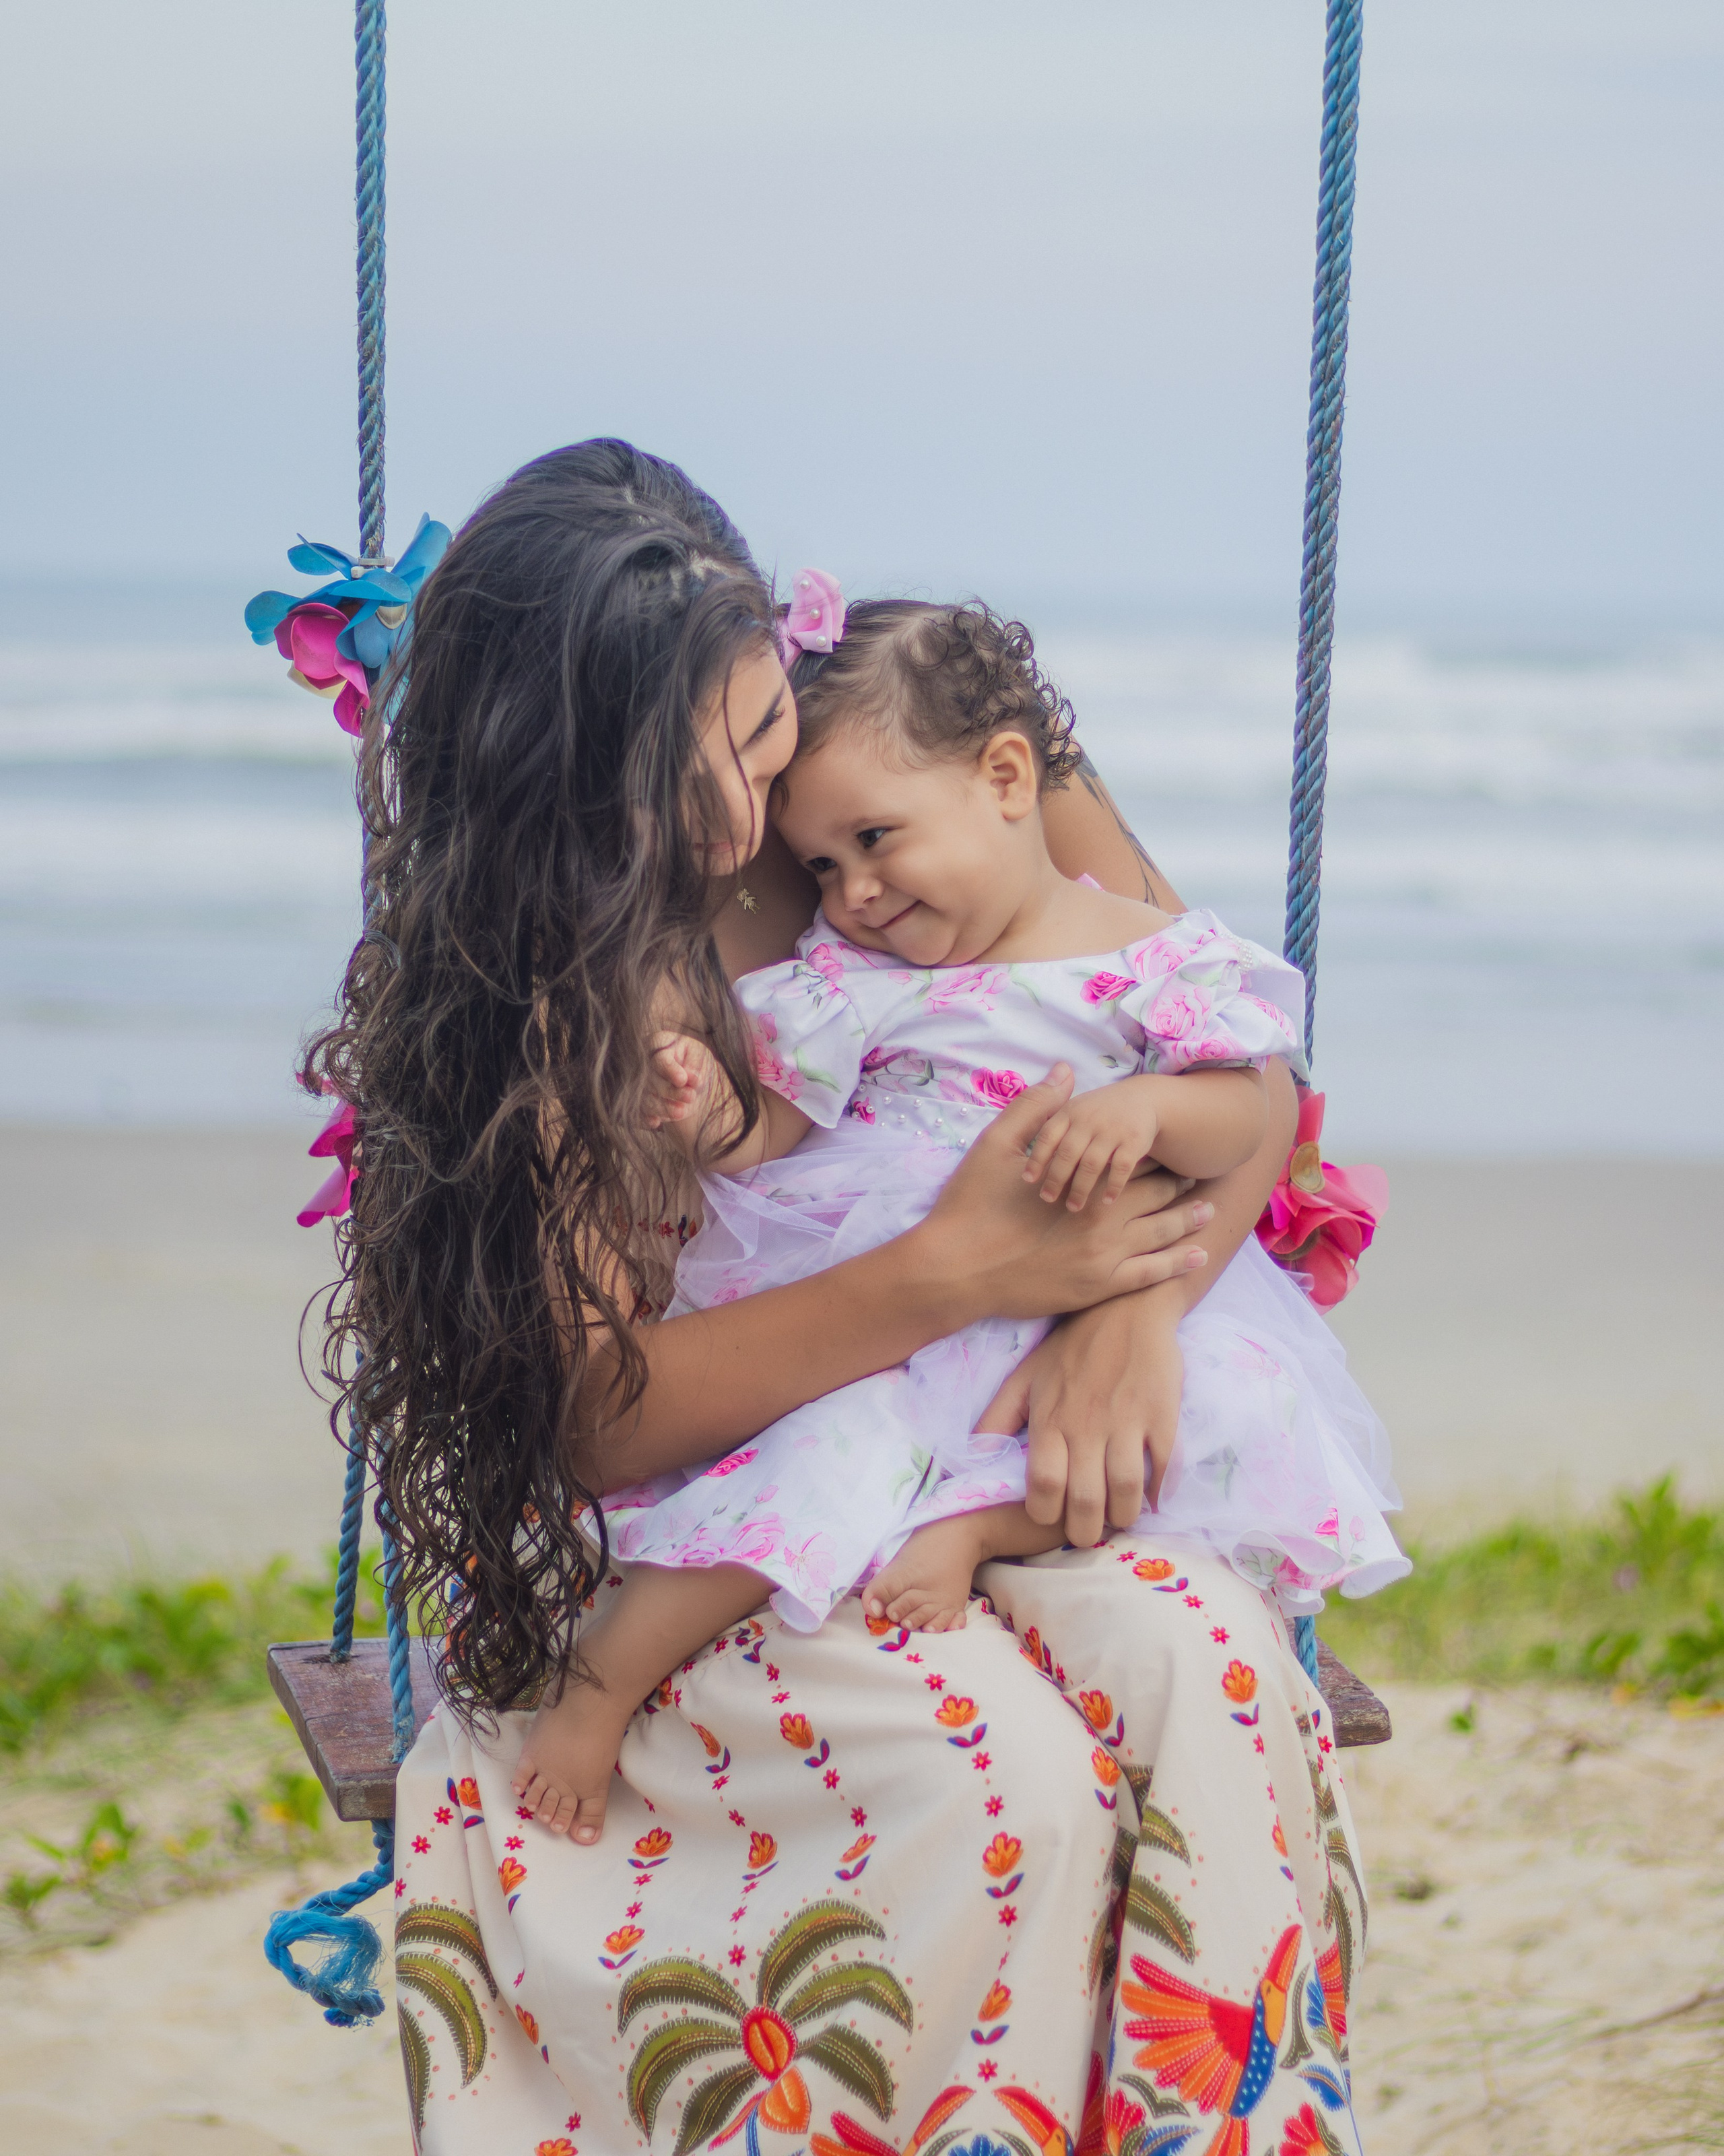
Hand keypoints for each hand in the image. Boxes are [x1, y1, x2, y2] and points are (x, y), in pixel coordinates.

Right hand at [645, 1031, 703, 1129]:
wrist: (690, 1083)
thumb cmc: (695, 1063)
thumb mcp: (700, 1057)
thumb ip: (695, 1065)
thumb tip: (692, 1079)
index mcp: (657, 1043)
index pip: (658, 1056)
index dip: (669, 1069)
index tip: (682, 1080)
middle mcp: (641, 1061)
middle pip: (650, 1078)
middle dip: (669, 1090)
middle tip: (691, 1097)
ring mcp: (636, 1082)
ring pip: (642, 1097)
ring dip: (661, 1107)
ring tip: (682, 1112)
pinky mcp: (636, 1102)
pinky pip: (634, 1113)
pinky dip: (644, 1119)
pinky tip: (656, 1123)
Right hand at [921, 1065, 1212, 1323]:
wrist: (954, 1270)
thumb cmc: (972, 1205)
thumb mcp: (996, 1144)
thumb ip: (1035, 1107)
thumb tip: (1064, 1070)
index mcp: (1085, 1180)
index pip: (1130, 1159)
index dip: (1153, 1151)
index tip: (1170, 1145)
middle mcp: (1104, 1218)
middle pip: (1155, 1195)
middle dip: (1178, 1184)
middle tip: (1199, 1176)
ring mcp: (1105, 1257)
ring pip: (1161, 1234)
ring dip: (1187, 1220)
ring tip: (1208, 1210)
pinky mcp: (1098, 1288)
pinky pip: (1150, 1276)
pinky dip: (1177, 1265)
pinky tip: (1197, 1258)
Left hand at [977, 1288, 1185, 1546]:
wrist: (1126, 1307)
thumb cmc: (1071, 1345)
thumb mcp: (1025, 1376)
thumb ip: (998, 1417)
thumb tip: (975, 1456)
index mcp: (1050, 1418)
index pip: (1043, 1485)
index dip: (1046, 1514)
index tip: (1051, 1518)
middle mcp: (1086, 1424)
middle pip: (1085, 1499)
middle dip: (1085, 1530)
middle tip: (1087, 1534)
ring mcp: (1127, 1420)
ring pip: (1126, 1490)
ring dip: (1123, 1517)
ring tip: (1119, 1519)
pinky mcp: (1162, 1414)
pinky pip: (1163, 1466)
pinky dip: (1159, 1491)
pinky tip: (1152, 1497)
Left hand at [1022, 1074, 1162, 1211]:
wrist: (1142, 1099)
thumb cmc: (1097, 1113)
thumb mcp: (1073, 1110)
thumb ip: (1053, 1130)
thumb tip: (1028, 1163)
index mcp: (1069, 1112)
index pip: (1048, 1136)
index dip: (1037, 1158)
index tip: (1028, 1180)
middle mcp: (1089, 1119)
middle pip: (1068, 1153)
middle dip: (1056, 1178)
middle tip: (1047, 1199)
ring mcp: (1113, 1129)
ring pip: (1092, 1163)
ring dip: (1081, 1188)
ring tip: (1073, 1207)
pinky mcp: (1135, 1140)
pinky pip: (1122, 1167)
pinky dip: (1113, 1186)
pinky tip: (1106, 1202)